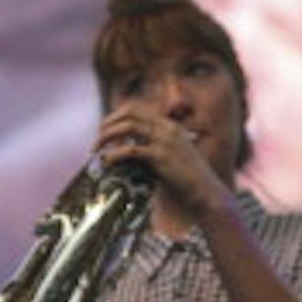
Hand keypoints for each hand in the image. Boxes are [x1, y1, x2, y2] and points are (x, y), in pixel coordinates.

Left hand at [95, 106, 228, 221]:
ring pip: (129, 126)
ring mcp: (165, 141)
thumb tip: (125, 149)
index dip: (117, 116)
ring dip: (107, 136)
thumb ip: (151, 149)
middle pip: (131, 112)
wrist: (205, 192)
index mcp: (170, 126)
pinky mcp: (161, 157)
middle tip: (97, 138)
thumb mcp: (169, 157)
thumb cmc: (186, 180)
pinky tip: (107, 162)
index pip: (138, 109)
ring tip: (96, 150)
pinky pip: (131, 149)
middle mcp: (168, 128)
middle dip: (109, 122)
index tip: (104, 129)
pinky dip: (115, 154)